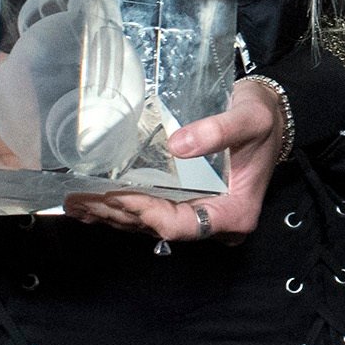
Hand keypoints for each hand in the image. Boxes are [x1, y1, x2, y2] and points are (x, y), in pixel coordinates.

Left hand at [64, 75, 283, 244]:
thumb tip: (178, 144)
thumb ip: (218, 131)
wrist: (269, 116)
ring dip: (111, 214)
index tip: (118, 196)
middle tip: (80, 198)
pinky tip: (89, 206)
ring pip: (148, 224)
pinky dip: (118, 209)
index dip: (148, 214)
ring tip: (75, 201)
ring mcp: (197, 214)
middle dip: (118, 213)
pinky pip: (148, 213)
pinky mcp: (184, 204)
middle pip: (158, 227)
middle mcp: (213, 221)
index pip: (183, 225)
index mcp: (234, 212)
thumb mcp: (249, 119)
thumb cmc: (262, 119)